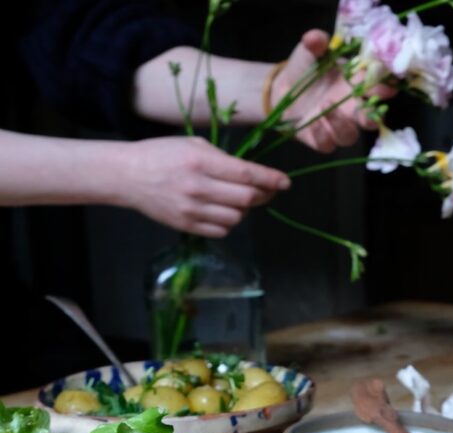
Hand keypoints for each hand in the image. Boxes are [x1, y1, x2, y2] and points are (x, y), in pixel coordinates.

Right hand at [121, 136, 289, 236]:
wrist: (128, 176)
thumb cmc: (163, 155)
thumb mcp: (193, 145)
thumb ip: (222, 159)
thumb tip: (252, 174)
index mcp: (201, 161)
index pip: (247, 174)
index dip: (270, 179)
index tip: (286, 182)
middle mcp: (198, 187)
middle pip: (246, 199)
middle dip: (264, 195)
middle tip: (267, 191)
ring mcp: (192, 210)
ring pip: (237, 217)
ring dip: (245, 210)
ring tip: (238, 200)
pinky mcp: (187, 226)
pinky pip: (222, 230)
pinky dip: (230, 222)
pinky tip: (223, 212)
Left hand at [272, 30, 391, 153]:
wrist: (282, 87)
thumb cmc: (305, 67)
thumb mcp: (310, 50)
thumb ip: (316, 43)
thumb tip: (315, 38)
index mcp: (356, 86)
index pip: (377, 90)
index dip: (384, 90)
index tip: (386, 87)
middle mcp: (351, 109)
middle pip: (371, 121)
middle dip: (372, 117)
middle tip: (366, 110)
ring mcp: (336, 126)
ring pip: (349, 136)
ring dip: (341, 124)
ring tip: (326, 105)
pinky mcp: (321, 140)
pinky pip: (327, 145)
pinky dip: (322, 135)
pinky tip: (313, 122)